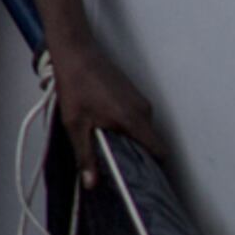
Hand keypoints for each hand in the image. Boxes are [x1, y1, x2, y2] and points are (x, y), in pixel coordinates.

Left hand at [49, 34, 166, 173]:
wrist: (75, 51)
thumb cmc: (75, 84)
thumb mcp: (75, 125)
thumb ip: (86, 156)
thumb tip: (91, 183)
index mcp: (134, 120)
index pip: (159, 152)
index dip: (154, 169)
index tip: (141, 179)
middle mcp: (143, 110)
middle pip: (152, 143)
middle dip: (139, 156)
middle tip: (119, 165)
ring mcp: (140, 100)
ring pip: (143, 130)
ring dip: (130, 139)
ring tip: (108, 144)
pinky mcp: (133, 94)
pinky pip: (137, 117)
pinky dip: (127, 126)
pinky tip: (106, 126)